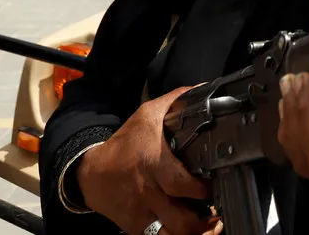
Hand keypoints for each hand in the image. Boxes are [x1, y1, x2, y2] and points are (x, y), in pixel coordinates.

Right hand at [77, 86, 220, 234]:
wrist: (90, 172)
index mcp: (154, 164)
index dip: (202, 189)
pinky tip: (189, 226)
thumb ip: (177, 101)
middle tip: (218, 210)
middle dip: (204, 220)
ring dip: (194, 232)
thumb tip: (204, 88)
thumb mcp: (148, 115)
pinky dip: (175, 234)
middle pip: (180, 220)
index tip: (215, 185)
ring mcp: (141, 212)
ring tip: (209, 224)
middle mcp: (148, 192)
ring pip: (171, 234)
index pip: (181, 184)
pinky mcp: (135, 226)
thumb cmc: (125, 143)